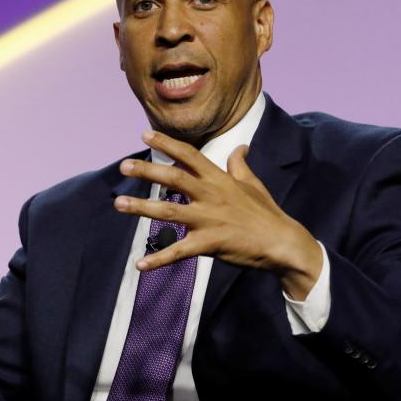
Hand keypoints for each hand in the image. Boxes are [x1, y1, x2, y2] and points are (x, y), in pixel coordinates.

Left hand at [113, 131, 322, 299]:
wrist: (282, 242)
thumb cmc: (266, 213)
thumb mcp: (253, 183)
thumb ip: (240, 165)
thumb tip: (241, 146)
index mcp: (219, 179)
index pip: (189, 155)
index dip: (167, 144)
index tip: (145, 135)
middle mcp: (210, 195)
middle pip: (174, 177)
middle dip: (147, 171)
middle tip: (123, 165)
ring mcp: (208, 219)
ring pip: (169, 211)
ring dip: (141, 208)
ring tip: (119, 204)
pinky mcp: (209, 243)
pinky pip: (179, 251)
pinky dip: (158, 259)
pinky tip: (140, 265)